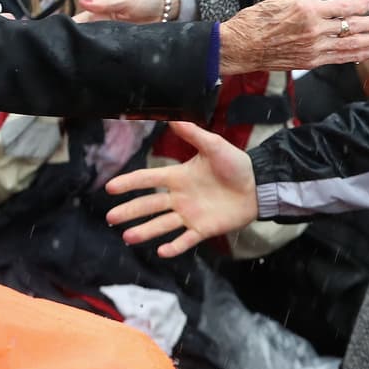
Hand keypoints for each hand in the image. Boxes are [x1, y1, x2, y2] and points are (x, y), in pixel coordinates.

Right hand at [106, 121, 257, 257]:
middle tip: (111, 217)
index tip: (110, 187)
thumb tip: (172, 117)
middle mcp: (180, 198)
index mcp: (179, 177)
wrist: (258, 185)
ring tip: (128, 237)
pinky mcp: (204, 229)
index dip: (130, 183)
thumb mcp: (213, 146)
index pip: (148, 180)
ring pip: (162, 224)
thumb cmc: (236, 165)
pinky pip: (186, 240)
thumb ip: (193, 133)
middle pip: (149, 205)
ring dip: (145, 231)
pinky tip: (162, 251)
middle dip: (130, 211)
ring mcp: (190, 215)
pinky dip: (174, 246)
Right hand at [218, 0, 368, 73]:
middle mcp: (315, 31)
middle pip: (353, 28)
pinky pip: (339, 59)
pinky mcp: (310, 62)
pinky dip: (357, 55)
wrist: (241, 47)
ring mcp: (314, 49)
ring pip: (351, 46)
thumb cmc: (257, 20)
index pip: (343, 8)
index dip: (360, 7)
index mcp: (308, 11)